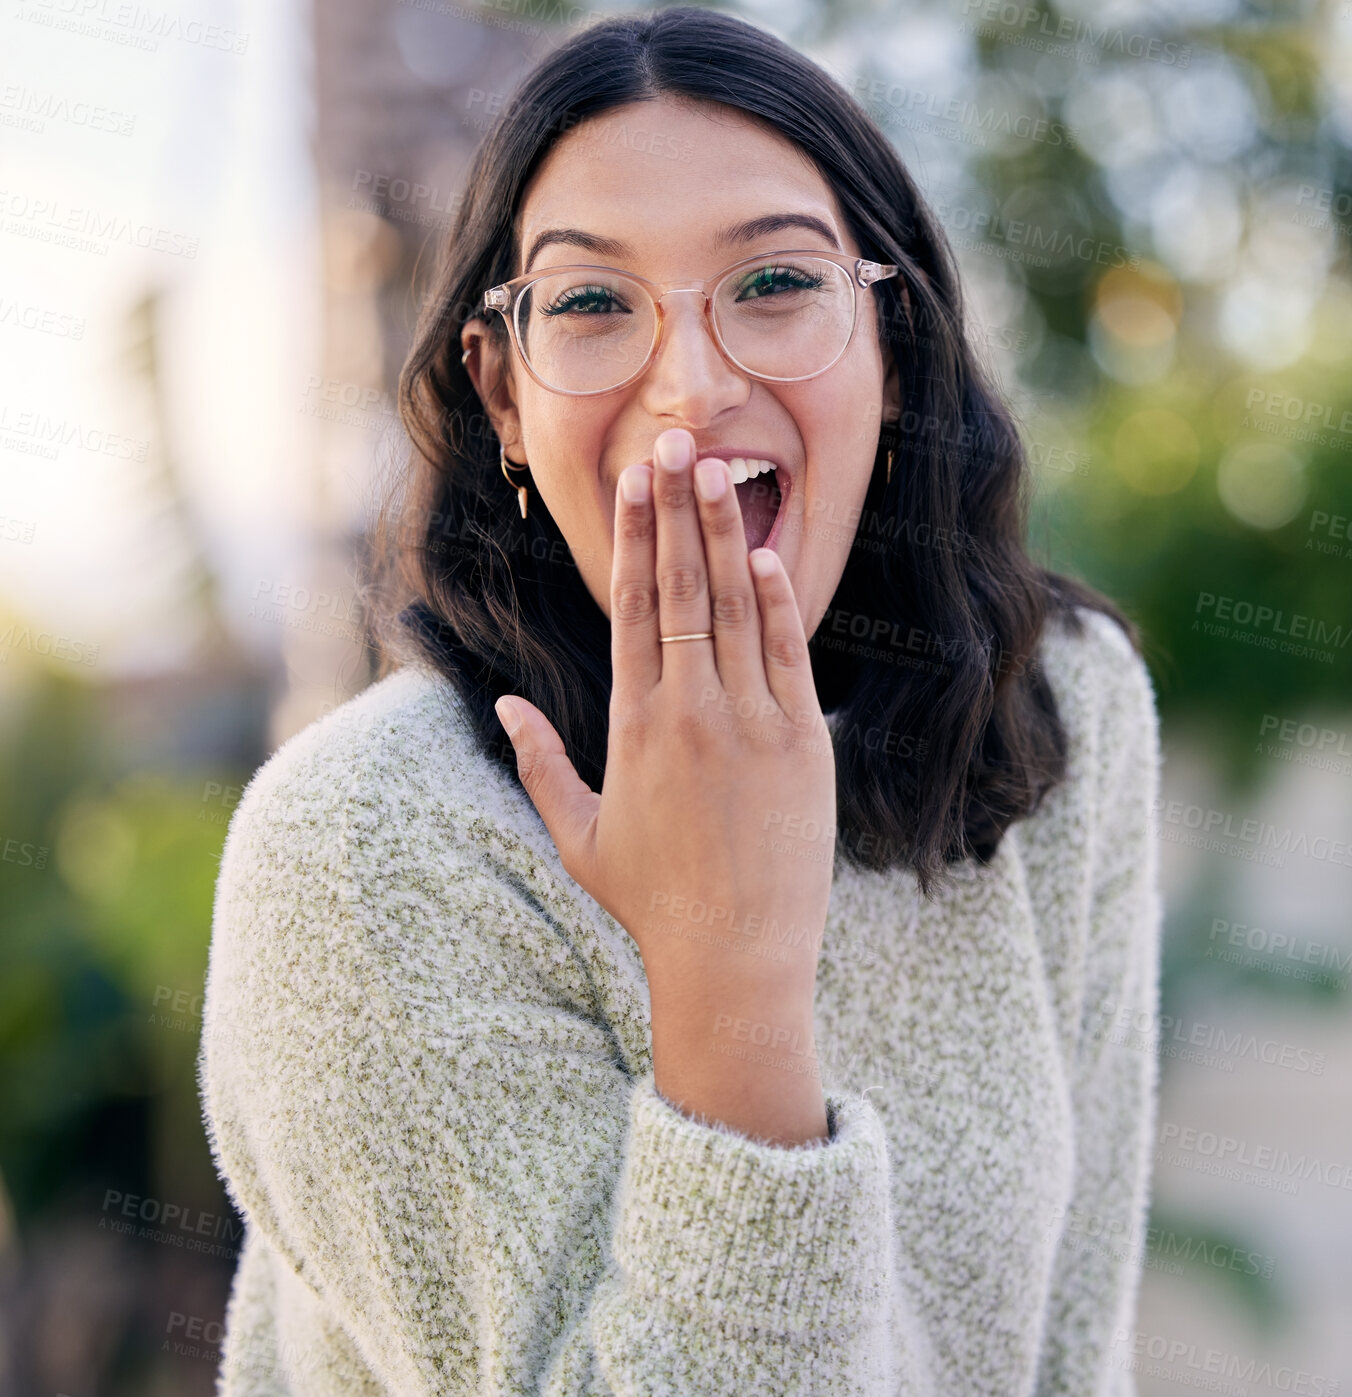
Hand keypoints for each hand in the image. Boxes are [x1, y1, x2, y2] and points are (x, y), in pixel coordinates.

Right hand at [495, 427, 835, 1140]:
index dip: (633, 536)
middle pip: (680, 587)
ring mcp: (753, 723)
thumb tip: (504, 706)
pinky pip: (788, 655)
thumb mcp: (579, 835)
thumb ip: (538, 764)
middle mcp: (690, 710)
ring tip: (719, 470)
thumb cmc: (650, 901)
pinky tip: (764, 554)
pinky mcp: (802, 743)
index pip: (631, 607)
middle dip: (676, 509)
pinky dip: (776, 602)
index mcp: (633, 725)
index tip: (634, 480)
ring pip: (734, 608)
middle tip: (676, 438)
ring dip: (724, 534)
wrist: (736, 958)